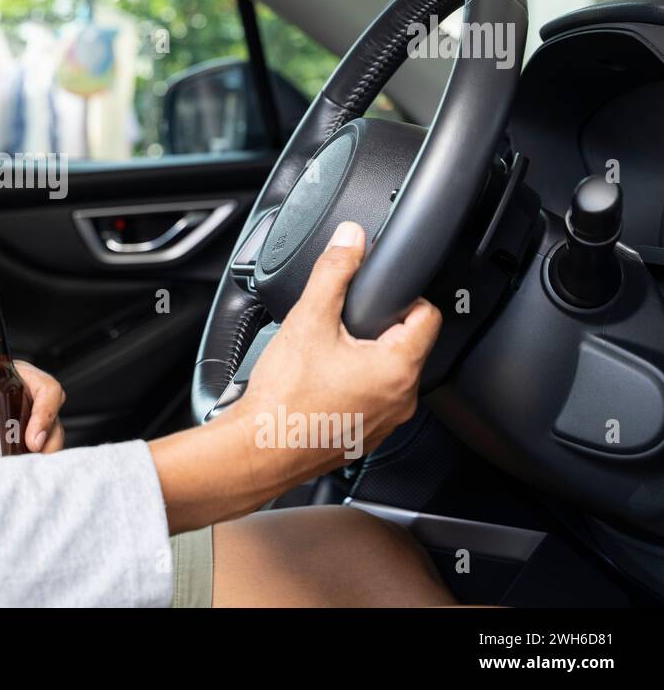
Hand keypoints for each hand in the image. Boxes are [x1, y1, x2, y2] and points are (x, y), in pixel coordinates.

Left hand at [0, 356, 67, 462]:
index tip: (33, 437)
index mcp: (10, 377)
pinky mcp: (12, 451)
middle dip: (51, 439)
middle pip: (54, 416)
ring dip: (45, 456)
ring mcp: (18, 427)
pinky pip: (33, 459)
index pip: (46, 388)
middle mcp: (20, 400)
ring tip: (25, 470)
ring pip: (49, 440)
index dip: (47, 411)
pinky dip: (32, 468)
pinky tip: (17, 476)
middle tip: (32, 456)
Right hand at [230, 219, 442, 485]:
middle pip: (408, 345)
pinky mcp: (366, 437)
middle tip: (342, 326)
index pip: (429, 315)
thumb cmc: (285, 398)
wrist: (259, 449)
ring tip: (327, 356)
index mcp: (398, 367)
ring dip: (365, 359)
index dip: (404, 297)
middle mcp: (402, 399)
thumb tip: (350, 240)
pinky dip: (354, 388)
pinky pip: (373, 401)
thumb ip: (334, 272)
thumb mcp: (309, 320)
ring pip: (389, 375)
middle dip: (379, 329)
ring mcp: (386, 423)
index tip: (376, 297)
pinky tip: (322, 384)